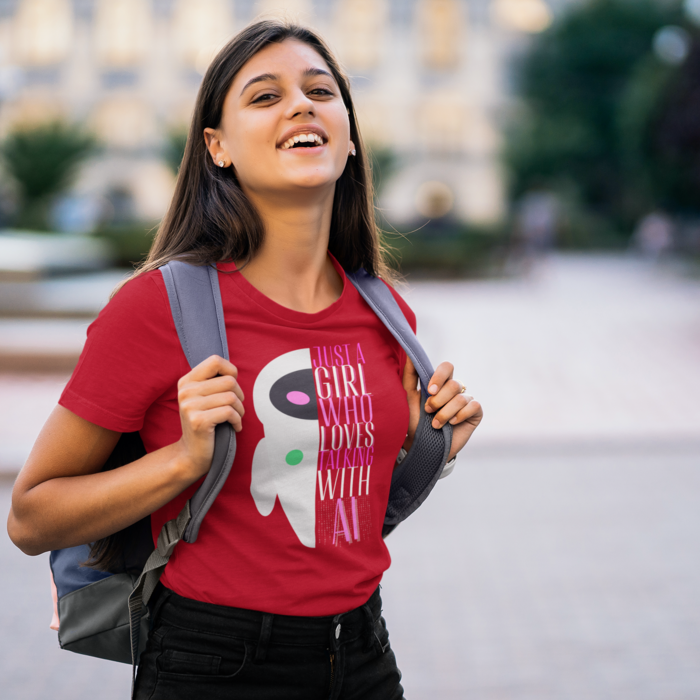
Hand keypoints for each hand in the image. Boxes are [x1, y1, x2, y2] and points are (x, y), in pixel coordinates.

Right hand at [176, 355, 244, 479]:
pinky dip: (237, 421)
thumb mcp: (204, 398)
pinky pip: (229, 412)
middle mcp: (186, 391)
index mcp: (186, 381)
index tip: (232, 386)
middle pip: (229, 381)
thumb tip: (234, 371)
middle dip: (239, 395)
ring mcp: (190, 406)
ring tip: (235, 418)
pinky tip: (234, 427)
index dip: (230, 371)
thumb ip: (214, 382)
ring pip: (231, 397)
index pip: (215, 361)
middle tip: (236, 408)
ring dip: (240, 410)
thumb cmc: (206, 423)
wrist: (192, 454)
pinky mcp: (198, 421)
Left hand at [402, 359, 481, 460]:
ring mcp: (466, 401)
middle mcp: (454, 390)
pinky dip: (459, 416)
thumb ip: (410, 376)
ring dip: (445, 413)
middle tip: (429, 411)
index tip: (430, 391)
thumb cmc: (414, 422)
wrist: (422, 447)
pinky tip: (452, 424)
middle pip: (454, 384)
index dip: (440, 377)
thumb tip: (410, 353)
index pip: (447, 367)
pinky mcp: (475, 413)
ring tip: (436, 424)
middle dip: (439, 400)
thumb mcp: (408, 398)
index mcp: (440, 383)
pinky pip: (473, 406)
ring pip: (460, 398)